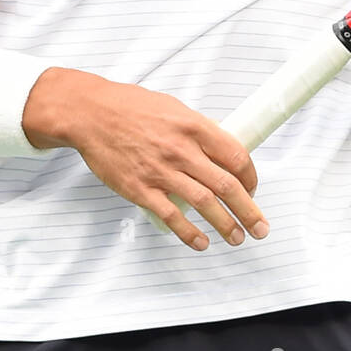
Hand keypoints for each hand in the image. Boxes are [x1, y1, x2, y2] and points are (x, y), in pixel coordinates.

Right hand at [22, 68, 268, 251]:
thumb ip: (198, 129)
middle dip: (249, 211)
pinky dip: (189, 233)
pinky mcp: (140, 189)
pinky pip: (171, 216)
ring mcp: (161, 171)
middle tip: (260, 228)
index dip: (251, 177)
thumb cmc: (130, 107)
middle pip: (226, 185)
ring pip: (204, 204)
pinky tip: (201, 242)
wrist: (90, 114)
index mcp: (193, 126)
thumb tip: (220, 148)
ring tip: (236, 238)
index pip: (236, 156)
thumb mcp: (173, 107)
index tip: (253, 189)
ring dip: (225, 225)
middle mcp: (181, 150)